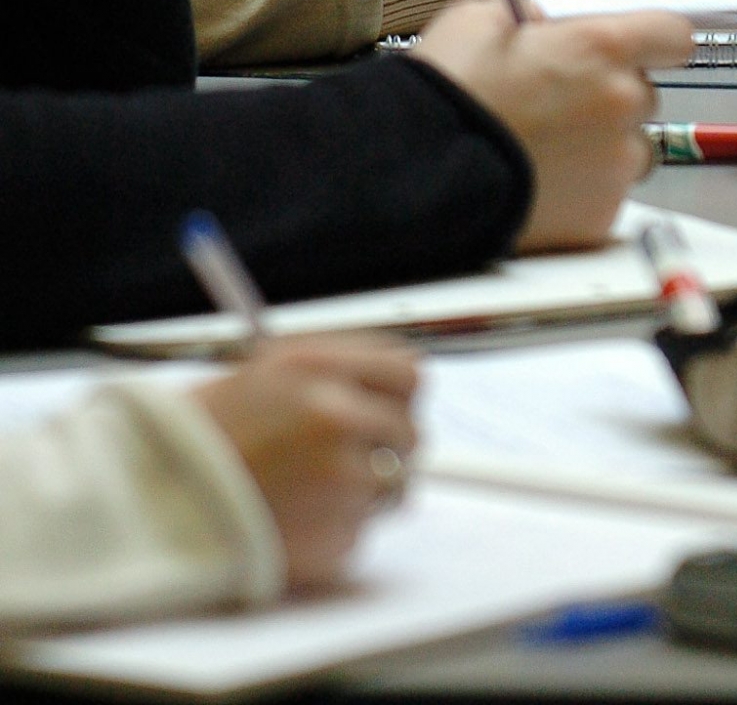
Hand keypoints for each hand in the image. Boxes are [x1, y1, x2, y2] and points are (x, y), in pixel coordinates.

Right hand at [194, 338, 418, 591]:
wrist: (155, 502)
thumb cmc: (209, 433)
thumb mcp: (271, 369)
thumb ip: (339, 370)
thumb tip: (397, 380)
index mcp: (320, 370)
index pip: (407, 373)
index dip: (398, 393)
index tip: (387, 405)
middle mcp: (337, 420)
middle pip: (410, 433)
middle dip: (385, 445)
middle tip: (347, 454)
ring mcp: (341, 482)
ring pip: (393, 487)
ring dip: (364, 490)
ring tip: (308, 488)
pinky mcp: (336, 538)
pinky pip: (362, 530)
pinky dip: (336, 529)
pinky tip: (294, 518)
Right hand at [417, 0, 692, 249]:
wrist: (419, 175)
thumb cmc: (446, 92)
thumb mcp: (477, 21)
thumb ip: (527, 17)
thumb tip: (543, 27)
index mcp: (601, 47)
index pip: (672, 35)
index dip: (655, 41)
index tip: (641, 49)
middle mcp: (621, 103)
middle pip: (645, 95)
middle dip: (611, 98)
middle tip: (559, 105)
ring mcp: (616, 165)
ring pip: (631, 151)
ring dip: (602, 148)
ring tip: (546, 152)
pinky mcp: (600, 216)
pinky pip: (604, 196)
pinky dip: (580, 192)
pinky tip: (537, 184)